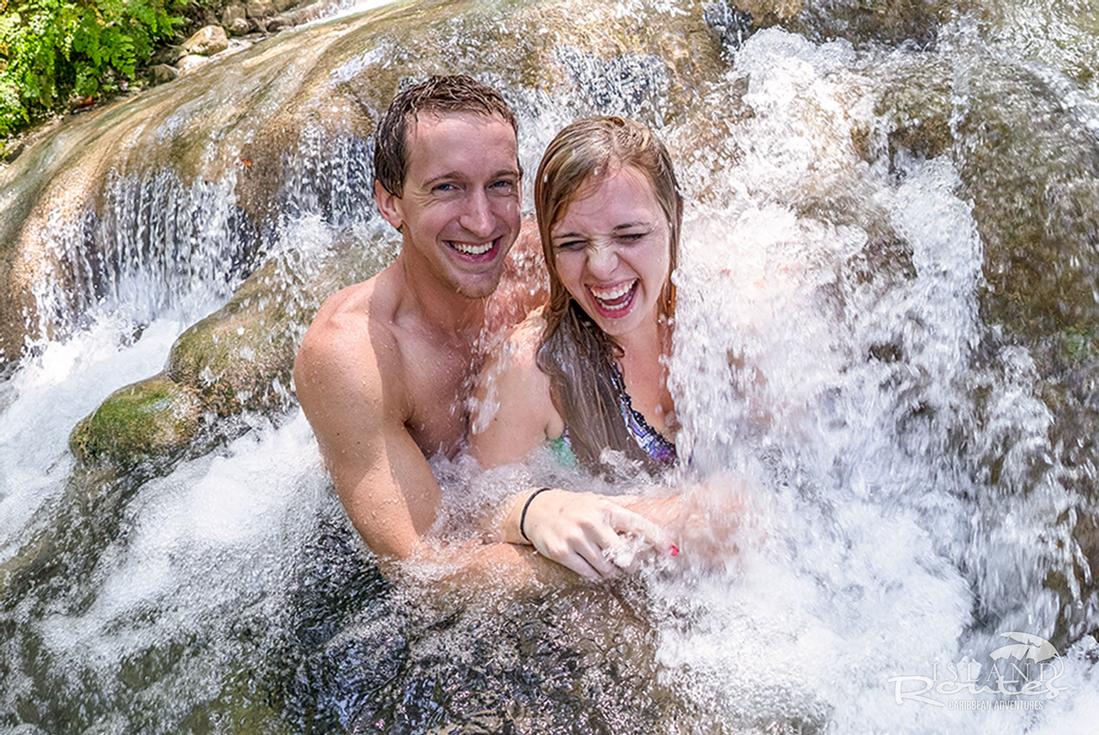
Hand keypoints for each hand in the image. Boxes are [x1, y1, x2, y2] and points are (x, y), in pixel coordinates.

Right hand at [520, 489, 671, 580]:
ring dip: (610, 571)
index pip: (638, 525)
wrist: (535, 510)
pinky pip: (588, 573)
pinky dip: (595, 575)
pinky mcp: (562, 552)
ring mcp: (576, 537)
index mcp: (606, 508)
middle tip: (628, 564)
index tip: (671, 551)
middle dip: (630, 564)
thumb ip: (624, 505)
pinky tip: (593, 567)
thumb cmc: (573, 506)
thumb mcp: (597, 500)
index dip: (657, 540)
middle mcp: (591, 522)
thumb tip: (654, 504)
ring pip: (606, 567)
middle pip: (624, 554)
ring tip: (606, 562)